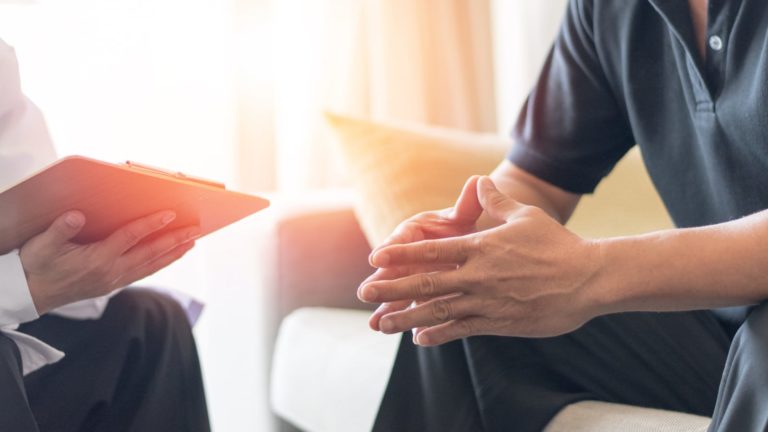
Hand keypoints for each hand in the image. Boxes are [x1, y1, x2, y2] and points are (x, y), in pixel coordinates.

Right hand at [20, 210, 199, 313]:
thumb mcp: (40, 246)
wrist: (31, 294)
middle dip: (174, 240)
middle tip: (196, 229)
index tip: (170, 213)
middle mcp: (110, 272)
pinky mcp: (114, 284)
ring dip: (173, 253)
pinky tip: (171, 254)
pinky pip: (144, 272)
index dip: (151, 225)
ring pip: (151, 265)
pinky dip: (161, 262)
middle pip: (150, 254)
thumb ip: (59, 230)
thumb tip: (76, 216)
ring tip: (192, 241)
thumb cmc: (35, 265)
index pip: (130, 238)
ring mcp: (114, 280)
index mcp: (96, 260)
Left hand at [359, 176, 603, 344]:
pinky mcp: (499, 323)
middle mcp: (478, 276)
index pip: (431, 251)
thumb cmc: (557, 244)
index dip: (400, 255)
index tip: (375, 258)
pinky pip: (462, 330)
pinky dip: (439, 334)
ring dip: (406, 317)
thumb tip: (479, 180)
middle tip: (364, 292)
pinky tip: (419, 338)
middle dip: (391, 288)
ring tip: (380, 324)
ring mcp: (487, 302)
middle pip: (425, 283)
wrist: (588, 279)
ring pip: (438, 311)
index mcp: (480, 248)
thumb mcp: (525, 216)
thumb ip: (496, 201)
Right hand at [360, 176, 484, 330]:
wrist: (471, 242)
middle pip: (393, 270)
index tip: (377, 257)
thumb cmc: (462, 224)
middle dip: (381, 283)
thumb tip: (477, 181)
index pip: (401, 240)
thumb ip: (468, 203)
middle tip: (365, 294)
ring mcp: (414, 277)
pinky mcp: (422, 295)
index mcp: (415, 232)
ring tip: (375, 325)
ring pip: (400, 294)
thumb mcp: (464, 215)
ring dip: (388, 309)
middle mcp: (409, 255)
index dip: (390, 248)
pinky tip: (410, 336)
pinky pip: (416, 309)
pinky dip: (412, 322)